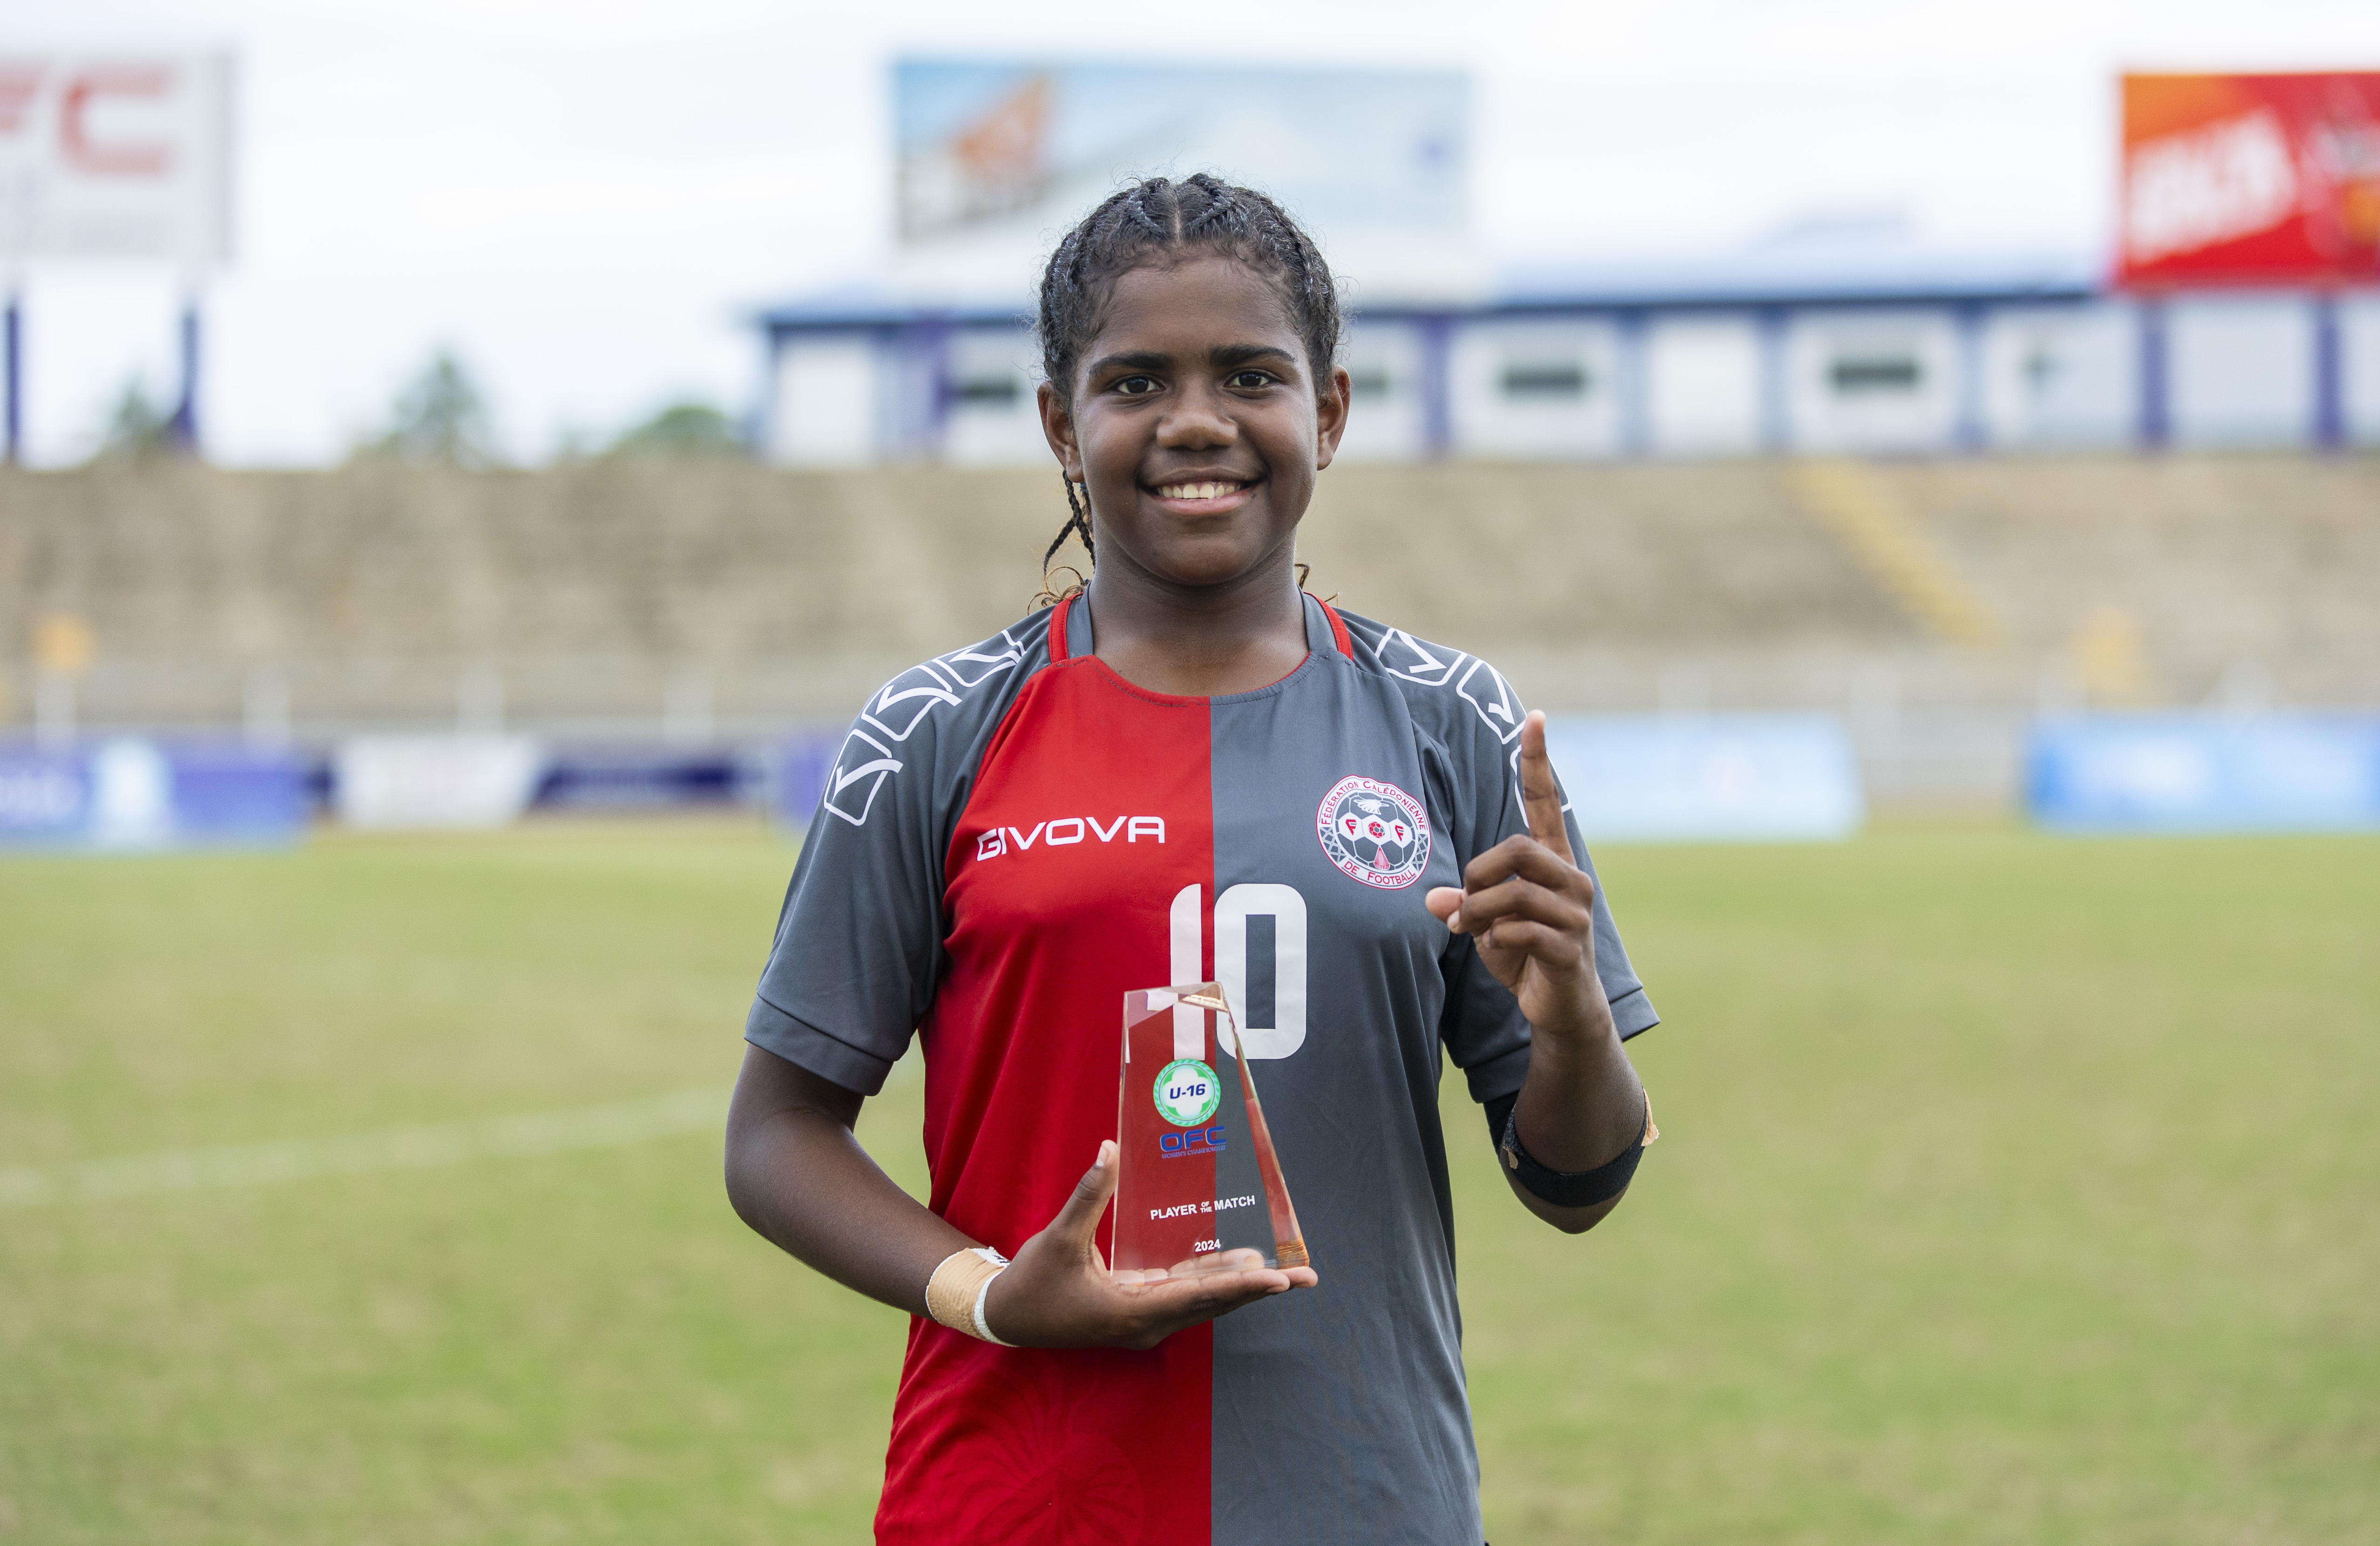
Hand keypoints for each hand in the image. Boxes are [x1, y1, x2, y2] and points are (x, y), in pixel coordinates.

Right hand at [983, 1141, 1318, 1349]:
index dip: (1241, 1285)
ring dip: (1240, 1285)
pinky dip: (1212, 1281)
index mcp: (1131, 1312)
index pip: (1198, 1297)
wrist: (1006, 1317)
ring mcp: (1144, 1321)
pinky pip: (1185, 1296)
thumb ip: (1088, 1196)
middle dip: (1258, 1288)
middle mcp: (1146, 1324)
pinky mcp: (1138, 1312)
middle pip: (1213, 1304)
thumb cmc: (1033, 1283)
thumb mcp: (1058, 1238)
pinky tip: (1236, 1264)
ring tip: (1283, 1269)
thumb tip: (1109, 1149)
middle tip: (1304, 1276)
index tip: (1279, 1278)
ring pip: (1203, 1301)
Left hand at [1424, 710, 1613, 1044]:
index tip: (1535, 719)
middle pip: (1517, 848)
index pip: (1546, 802)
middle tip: (1465, 905)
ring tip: (1471, 930)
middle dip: (1478, 875)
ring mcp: (1576, 913)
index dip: (1537, 762)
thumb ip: (1464, 904)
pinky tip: (1496, 949)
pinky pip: (1521, 928)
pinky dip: (1496, 939)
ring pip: (1515, 892)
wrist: (1561, 1009)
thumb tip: (1434, 902)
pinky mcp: (1570, 947)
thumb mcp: (1486, 924)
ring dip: (1480, 912)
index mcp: (1553, 862)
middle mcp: (1572, 879)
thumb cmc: (1523, 955)